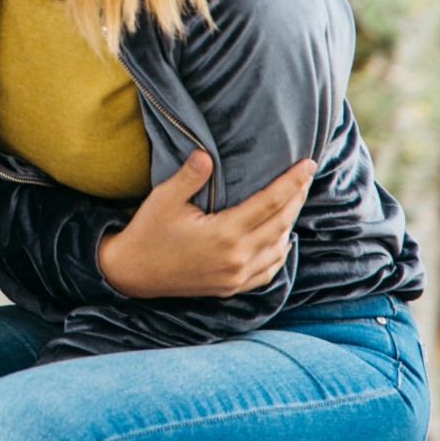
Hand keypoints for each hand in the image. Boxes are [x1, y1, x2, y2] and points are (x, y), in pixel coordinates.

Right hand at [99, 151, 315, 298]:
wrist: (131, 272)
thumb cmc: (147, 231)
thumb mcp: (163, 198)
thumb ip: (188, 176)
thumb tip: (206, 153)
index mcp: (224, 233)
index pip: (270, 202)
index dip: (292, 182)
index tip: (308, 165)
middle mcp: (236, 257)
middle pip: (281, 223)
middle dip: (297, 197)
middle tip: (307, 176)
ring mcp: (236, 276)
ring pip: (279, 248)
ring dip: (290, 223)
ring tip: (294, 201)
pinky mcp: (232, 287)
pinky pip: (268, 270)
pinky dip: (280, 251)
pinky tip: (281, 239)